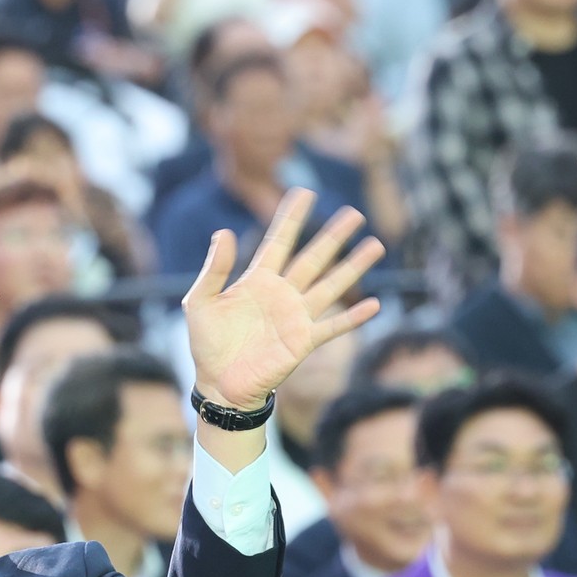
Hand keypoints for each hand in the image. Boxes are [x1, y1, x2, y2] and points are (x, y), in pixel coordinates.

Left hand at [180, 191, 384, 413]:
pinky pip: (333, 326)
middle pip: (313, 258)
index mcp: (257, 280)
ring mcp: (296, 317)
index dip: (292, 218)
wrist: (219, 385)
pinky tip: (374, 304)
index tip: (305, 192)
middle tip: (355, 213)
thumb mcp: (200, 303)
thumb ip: (214, 270)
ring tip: (375, 246)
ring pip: (331, 285)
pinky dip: (353, 317)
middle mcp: (282, 294)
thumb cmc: (207, 344)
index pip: (279, 241)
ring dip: (353, 267)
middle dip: (334, 236)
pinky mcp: (304, 341)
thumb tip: (223, 232)